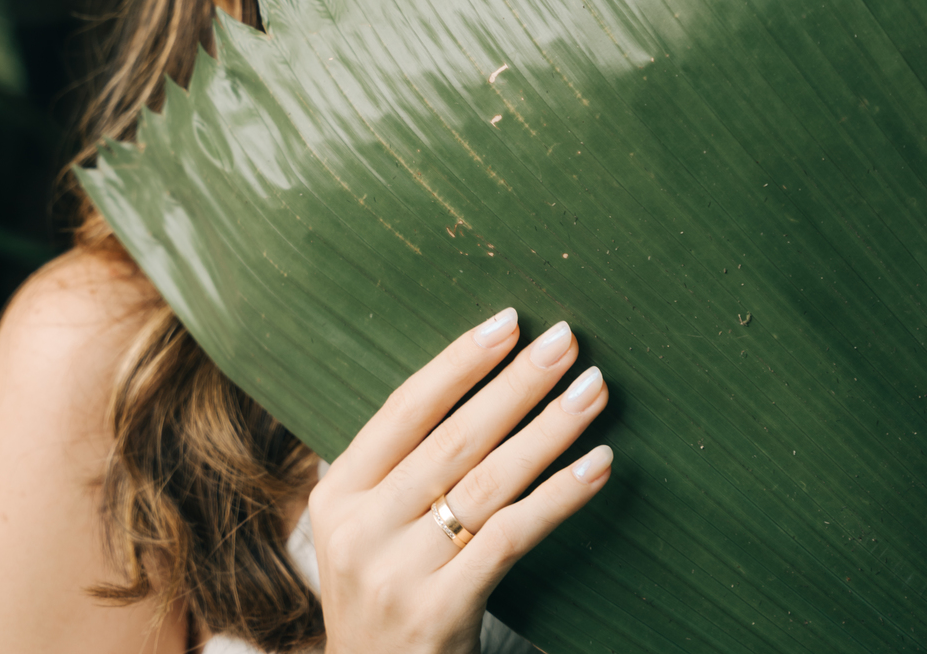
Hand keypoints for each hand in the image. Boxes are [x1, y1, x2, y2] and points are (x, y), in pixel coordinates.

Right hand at [309, 309, 610, 653]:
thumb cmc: (388, 600)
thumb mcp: (367, 533)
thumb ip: (400, 471)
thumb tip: (480, 384)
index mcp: (338, 495)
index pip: (404, 408)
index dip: (458, 362)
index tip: (508, 322)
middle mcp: (360, 529)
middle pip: (453, 438)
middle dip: (516, 383)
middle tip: (566, 341)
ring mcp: (398, 573)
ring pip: (488, 482)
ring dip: (549, 430)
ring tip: (592, 391)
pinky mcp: (440, 612)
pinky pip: (510, 537)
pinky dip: (558, 497)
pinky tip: (596, 466)